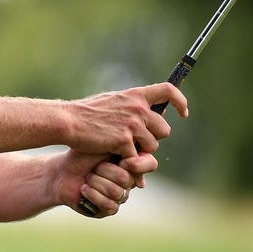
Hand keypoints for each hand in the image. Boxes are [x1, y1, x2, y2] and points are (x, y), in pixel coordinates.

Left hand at [56, 149, 158, 217]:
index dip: (137, 164)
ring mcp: (121, 195)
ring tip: (87, 177)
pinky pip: (109, 205)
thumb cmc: (82, 155)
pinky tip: (84, 189)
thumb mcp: (103, 144)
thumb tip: (139, 154)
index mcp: (132, 161)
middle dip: (104, 170)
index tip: (122, 160)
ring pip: (117, 192)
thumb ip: (123, 146)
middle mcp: (130, 180)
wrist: (61, 171)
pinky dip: (92, 195)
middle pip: (127, 178)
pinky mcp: (109, 209)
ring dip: (96, 182)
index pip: (150, 164)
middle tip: (94, 167)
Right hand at [65, 82, 187, 158]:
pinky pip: (135, 157)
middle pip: (164, 129)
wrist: (69, 121)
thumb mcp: (113, 101)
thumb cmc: (87, 113)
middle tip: (137, 143)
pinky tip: (115, 158)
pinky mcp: (124, 141)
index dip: (180, 101)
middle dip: (153, 139)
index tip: (183, 113)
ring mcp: (132, 125)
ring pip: (152, 146)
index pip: (168, 90)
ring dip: (140, 152)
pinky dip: (127, 161)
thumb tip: (146, 110)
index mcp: (136, 95)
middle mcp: (138, 108)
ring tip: (123, 149)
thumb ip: (131, 105)